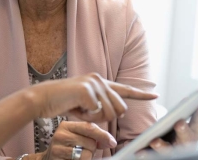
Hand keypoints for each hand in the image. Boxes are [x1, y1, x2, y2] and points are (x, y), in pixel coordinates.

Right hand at [31, 73, 157, 121]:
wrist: (42, 98)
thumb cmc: (62, 103)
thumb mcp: (85, 104)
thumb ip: (101, 105)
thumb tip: (117, 112)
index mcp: (99, 81)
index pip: (124, 89)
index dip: (140, 94)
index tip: (155, 96)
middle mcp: (99, 79)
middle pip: (120, 108)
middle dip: (107, 117)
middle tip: (89, 114)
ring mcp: (93, 83)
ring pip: (110, 113)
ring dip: (96, 118)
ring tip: (80, 109)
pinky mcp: (87, 90)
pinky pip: (97, 113)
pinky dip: (86, 116)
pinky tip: (74, 108)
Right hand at [36, 121, 116, 159]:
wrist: (49, 158)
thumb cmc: (67, 147)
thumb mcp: (77, 136)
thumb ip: (92, 135)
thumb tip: (110, 141)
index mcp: (66, 125)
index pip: (89, 127)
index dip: (103, 135)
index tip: (112, 142)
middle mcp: (60, 135)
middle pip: (90, 143)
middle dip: (92, 149)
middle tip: (83, 150)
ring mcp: (57, 148)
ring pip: (86, 155)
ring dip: (87, 158)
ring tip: (78, 156)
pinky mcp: (57, 159)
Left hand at [148, 103, 197, 152]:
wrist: (167, 150)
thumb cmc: (175, 132)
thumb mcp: (180, 122)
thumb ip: (184, 113)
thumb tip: (187, 99)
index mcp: (193, 133)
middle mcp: (185, 144)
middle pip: (186, 139)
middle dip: (183, 131)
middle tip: (179, 123)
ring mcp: (172, 152)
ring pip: (168, 151)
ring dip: (162, 146)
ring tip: (154, 141)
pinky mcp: (159, 156)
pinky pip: (152, 156)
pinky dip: (146, 155)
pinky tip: (139, 152)